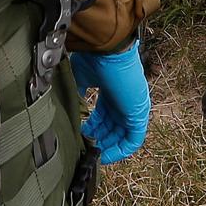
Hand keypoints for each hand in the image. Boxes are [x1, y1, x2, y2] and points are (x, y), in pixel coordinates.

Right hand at [70, 40, 150, 162]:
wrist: (108, 49)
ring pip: (122, 135)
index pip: (103, 116)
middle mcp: (124, 101)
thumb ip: (77, 92)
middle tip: (83, 149)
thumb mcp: (81, 77)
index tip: (79, 136)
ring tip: (91, 155)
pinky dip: (120, 150)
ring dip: (107, 147)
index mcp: (112, 92)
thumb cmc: (96, 57)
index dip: (92, 127)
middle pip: (112, 127)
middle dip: (98, 139)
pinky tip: (105, 155)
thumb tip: (66, 105)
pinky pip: (133, 140)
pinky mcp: (138, 114)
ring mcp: (132, 108)